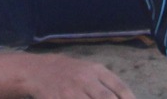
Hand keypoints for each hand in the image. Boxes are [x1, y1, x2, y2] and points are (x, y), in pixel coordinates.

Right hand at [13, 53, 133, 98]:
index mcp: (95, 70)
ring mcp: (71, 91)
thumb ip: (106, 83)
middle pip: (106, 98)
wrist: (37, 71)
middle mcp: (85, 79)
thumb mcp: (88, 70)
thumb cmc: (69, 72)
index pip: (119, 87)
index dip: (128, 98)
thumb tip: (126, 97)